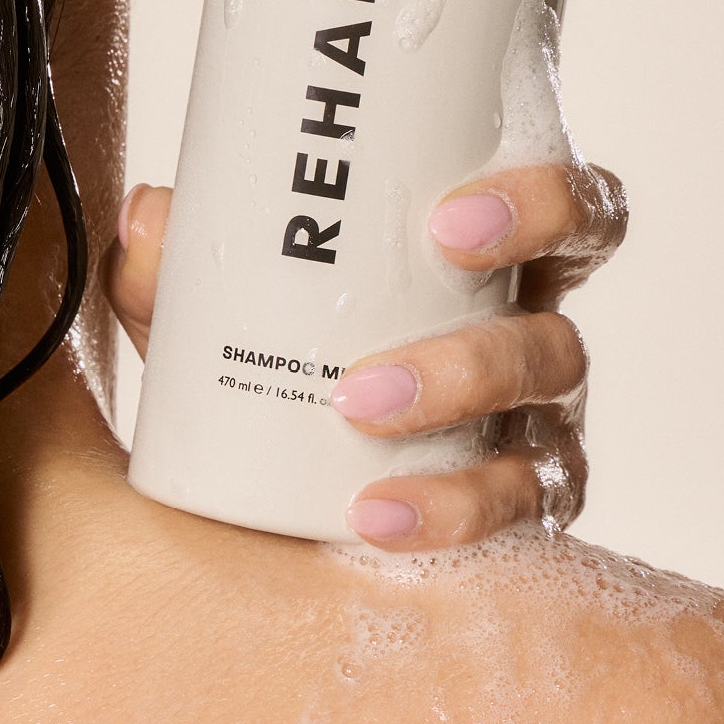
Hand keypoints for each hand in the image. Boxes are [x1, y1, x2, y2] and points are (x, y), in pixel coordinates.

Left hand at [99, 163, 627, 549]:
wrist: (267, 447)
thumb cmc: (277, 327)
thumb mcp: (224, 285)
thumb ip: (179, 253)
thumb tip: (148, 213)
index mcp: (495, 255)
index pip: (575, 210)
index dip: (543, 205)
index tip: (449, 222)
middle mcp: (532, 336)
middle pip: (562, 340)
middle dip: (476, 361)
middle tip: (369, 378)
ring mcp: (533, 429)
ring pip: (548, 437)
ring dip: (452, 448)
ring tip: (356, 442)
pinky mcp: (515, 502)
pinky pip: (520, 515)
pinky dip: (451, 514)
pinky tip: (376, 518)